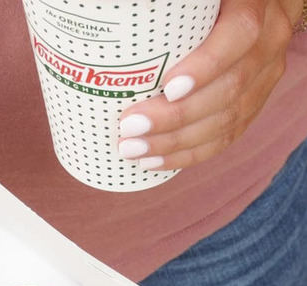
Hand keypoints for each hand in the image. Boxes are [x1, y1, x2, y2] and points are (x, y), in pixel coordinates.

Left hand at [116, 0, 302, 170]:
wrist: (248, 6)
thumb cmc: (204, 1)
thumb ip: (168, 8)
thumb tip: (126, 22)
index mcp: (254, 7)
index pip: (240, 35)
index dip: (207, 66)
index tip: (169, 88)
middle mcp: (267, 43)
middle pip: (230, 88)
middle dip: (176, 117)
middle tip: (130, 127)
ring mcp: (266, 75)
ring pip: (229, 118)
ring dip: (177, 142)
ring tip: (135, 149)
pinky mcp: (256, 100)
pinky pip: (229, 134)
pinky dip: (190, 153)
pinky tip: (156, 160)